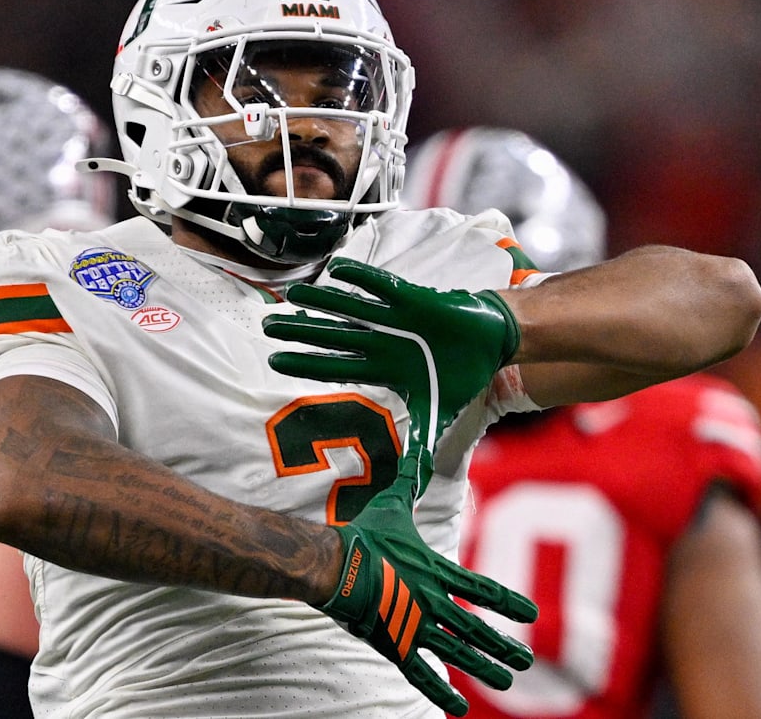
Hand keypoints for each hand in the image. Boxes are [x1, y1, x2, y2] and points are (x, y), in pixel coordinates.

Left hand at [263, 258, 519, 494]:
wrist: (493, 343)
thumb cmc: (460, 376)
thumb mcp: (437, 415)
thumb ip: (420, 448)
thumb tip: (415, 490)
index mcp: (382, 368)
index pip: (335, 366)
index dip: (306, 363)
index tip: (274, 361)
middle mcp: (381, 343)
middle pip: (333, 336)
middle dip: (302, 332)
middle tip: (267, 326)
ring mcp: (395, 320)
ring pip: (351, 309)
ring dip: (323, 301)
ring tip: (293, 292)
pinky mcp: (414, 299)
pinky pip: (383, 287)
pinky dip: (362, 278)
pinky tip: (337, 269)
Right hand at [319, 455, 536, 715]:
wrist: (332, 564)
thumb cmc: (362, 534)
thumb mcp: (392, 505)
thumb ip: (408, 480)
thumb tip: (419, 446)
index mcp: (436, 570)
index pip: (482, 589)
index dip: (509, 602)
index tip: (531, 614)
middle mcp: (433, 602)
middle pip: (476, 629)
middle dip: (503, 646)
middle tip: (526, 660)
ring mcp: (414, 625)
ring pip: (458, 654)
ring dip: (483, 669)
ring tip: (507, 683)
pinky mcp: (393, 644)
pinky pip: (420, 673)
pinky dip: (440, 691)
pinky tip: (458, 707)